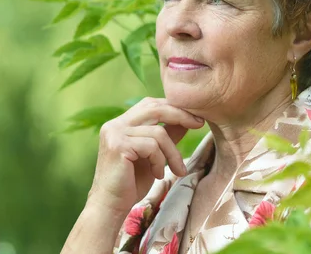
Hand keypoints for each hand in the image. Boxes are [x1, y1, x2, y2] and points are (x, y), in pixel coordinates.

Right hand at [88, 97, 204, 212]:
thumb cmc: (131, 182)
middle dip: (180, 115)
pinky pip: (152, 147)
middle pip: (154, 108)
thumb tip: (186, 120)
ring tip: (176, 170)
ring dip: (172, 153)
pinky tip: (157, 174)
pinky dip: (160, 161)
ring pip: (158, 132)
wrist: (111, 205)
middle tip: (199, 125)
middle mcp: (115, 124)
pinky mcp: (118, 146)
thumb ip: (166, 136)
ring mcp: (115, 133)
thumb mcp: (153, 155)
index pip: (150, 104)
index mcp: (121, 123)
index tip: (195, 119)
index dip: (174, 108)